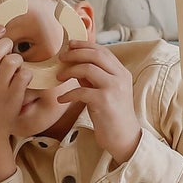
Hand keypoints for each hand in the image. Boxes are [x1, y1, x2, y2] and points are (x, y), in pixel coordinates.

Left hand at [56, 40, 141, 163]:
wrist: (123, 137)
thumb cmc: (111, 115)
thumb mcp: (104, 91)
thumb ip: (92, 77)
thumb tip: (75, 64)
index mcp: (121, 72)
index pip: (102, 51)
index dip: (84, 45)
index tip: (69, 45)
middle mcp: (120, 77)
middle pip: (95, 55)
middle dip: (75, 53)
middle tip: (61, 58)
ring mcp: (113, 88)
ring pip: (88, 68)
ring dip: (69, 71)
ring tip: (59, 77)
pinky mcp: (104, 101)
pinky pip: (81, 91)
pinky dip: (68, 94)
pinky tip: (62, 99)